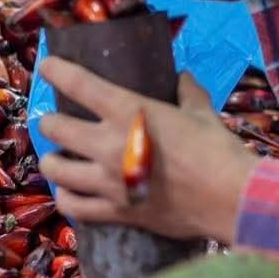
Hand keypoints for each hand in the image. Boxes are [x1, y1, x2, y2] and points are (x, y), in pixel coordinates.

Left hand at [37, 56, 259, 242]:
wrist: (231, 199)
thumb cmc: (218, 150)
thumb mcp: (201, 112)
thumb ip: (187, 91)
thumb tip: (182, 77)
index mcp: (128, 112)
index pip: (79, 84)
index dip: (55, 70)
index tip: (47, 66)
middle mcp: (109, 144)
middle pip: (54, 127)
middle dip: (49, 122)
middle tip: (55, 122)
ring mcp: (108, 181)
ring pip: (55, 169)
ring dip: (52, 161)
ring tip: (57, 159)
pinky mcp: (116, 211)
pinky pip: (74, 207)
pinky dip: (67, 199)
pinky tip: (70, 193)